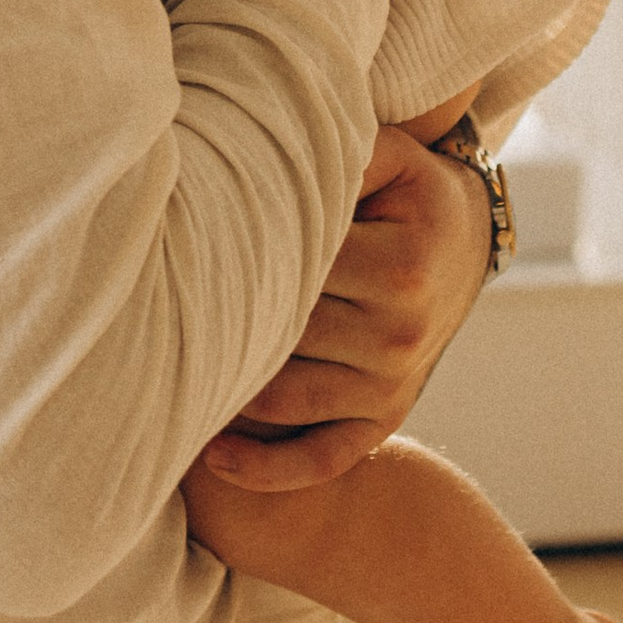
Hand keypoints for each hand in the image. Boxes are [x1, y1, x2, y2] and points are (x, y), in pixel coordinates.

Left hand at [197, 126, 494, 489]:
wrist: (466, 245)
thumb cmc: (409, 193)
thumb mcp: (389, 157)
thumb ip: (339, 153)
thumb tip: (265, 155)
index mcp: (401, 267)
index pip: (294, 271)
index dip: (235, 259)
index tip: (182, 252)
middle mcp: (400, 336)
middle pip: (281, 337)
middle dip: (219, 326)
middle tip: (156, 315)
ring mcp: (392, 386)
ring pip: (284, 400)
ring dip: (225, 392)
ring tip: (167, 372)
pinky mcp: (385, 420)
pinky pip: (322, 457)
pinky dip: (267, 469)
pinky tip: (216, 458)